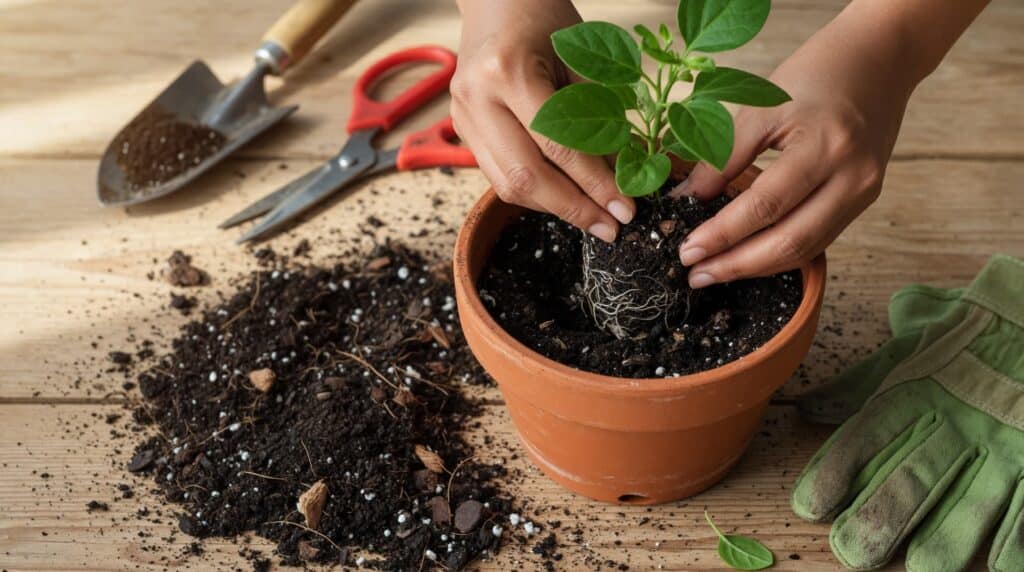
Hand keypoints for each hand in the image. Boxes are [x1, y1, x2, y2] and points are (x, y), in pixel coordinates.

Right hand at [451, 0, 634, 242]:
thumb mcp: (582, 60)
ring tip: (591, 217)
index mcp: (508, 71)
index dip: (595, 184)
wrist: (498, 1)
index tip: (625, 209)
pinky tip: (563, 196)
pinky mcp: (461, 128)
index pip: (558, 146)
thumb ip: (601, 117)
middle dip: (572, 208)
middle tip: (609, 227)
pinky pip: (498, 174)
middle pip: (524, 176)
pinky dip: (534, 192)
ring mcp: (461, 115)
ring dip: (552, 207)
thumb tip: (627, 177)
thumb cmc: (546, 22)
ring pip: (507, 184)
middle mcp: (476, 98)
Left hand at [674, 9, 917, 287]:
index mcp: (825, 146)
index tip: (688, 251)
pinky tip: (748, 258)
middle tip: (696, 274)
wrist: (880, 60)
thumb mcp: (763, 104)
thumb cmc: (817, 74)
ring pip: (805, 249)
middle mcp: (852, 177)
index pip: (765, 205)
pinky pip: (818, 239)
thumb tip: (686, 199)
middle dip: (738, 265)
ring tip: (714, 273)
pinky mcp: (863, 199)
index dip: (723, 234)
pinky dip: (780, 253)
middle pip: (790, 240)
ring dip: (757, 267)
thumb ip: (724, 153)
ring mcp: (863, 192)